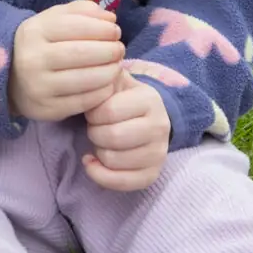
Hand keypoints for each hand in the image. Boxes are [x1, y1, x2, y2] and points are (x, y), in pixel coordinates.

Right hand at [10, 0, 124, 121]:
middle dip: (109, 51)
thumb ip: (81, 12)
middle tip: (120, 50)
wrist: (11, 78)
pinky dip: (102, 92)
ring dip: (110, 72)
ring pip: (85, 80)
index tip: (116, 31)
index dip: (102, 28)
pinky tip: (108, 84)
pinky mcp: (47, 109)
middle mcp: (32, 59)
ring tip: (117, 66)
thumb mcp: (53, 20)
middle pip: (82, 54)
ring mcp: (38, 87)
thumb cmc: (42, 44)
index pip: (75, 26)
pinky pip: (83, 102)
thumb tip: (110, 18)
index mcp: (34, 31)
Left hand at [81, 72, 168, 190]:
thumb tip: (94, 69)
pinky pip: (122, 183)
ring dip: (99, 152)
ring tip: (101, 141)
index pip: (109, 112)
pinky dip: (100, 175)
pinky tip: (92, 162)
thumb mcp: (116, 81)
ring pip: (114, 161)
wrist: (147, 118)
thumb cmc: (122, 98)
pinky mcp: (153, 174)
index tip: (94, 110)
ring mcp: (159, 153)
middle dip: (94, 133)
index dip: (93, 113)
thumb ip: (103, 75)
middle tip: (95, 127)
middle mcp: (160, 127)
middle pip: (112, 138)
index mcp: (150, 99)